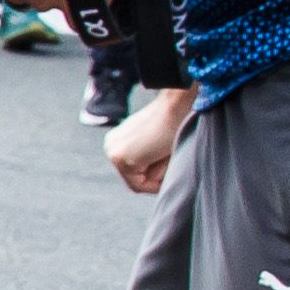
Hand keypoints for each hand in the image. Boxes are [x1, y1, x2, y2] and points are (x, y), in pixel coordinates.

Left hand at [105, 79, 192, 195]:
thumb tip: (154, 183)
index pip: (136, 173)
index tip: (170, 160)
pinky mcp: (121, 158)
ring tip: (165, 150)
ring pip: (139, 183)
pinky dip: (157, 178)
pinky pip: (140, 185)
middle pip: (136, 180)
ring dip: (160, 174)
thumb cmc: (178, 122)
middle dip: (158, 174)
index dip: (157, 174)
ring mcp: (113, 153)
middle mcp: (111, 147)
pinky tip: (160, 153)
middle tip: (168, 152)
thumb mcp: (158, 144)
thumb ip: (151, 160)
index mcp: (118, 141)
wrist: (178, 104)